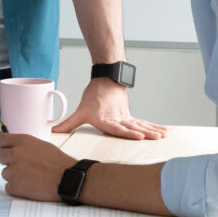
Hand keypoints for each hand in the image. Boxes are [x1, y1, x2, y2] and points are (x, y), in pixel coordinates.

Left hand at [0, 134, 76, 201]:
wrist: (68, 179)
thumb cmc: (59, 163)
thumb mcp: (41, 145)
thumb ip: (25, 146)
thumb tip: (16, 147)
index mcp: (23, 141)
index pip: (1, 140)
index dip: (3, 146)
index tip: (5, 150)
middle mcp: (16, 153)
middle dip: (6, 161)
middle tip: (16, 166)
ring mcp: (14, 170)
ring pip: (4, 173)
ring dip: (13, 176)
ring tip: (29, 178)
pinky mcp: (15, 185)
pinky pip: (8, 187)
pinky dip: (16, 189)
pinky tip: (28, 187)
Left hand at [52, 79, 167, 139]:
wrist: (106, 78)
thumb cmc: (95, 95)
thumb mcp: (80, 111)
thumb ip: (68, 123)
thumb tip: (53, 131)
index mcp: (107, 120)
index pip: (119, 128)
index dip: (128, 133)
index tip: (139, 136)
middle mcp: (119, 119)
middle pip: (133, 127)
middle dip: (146, 133)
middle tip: (156, 138)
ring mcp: (126, 117)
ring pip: (141, 124)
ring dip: (153, 130)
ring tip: (164, 135)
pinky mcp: (130, 116)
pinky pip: (144, 122)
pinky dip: (154, 126)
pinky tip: (164, 131)